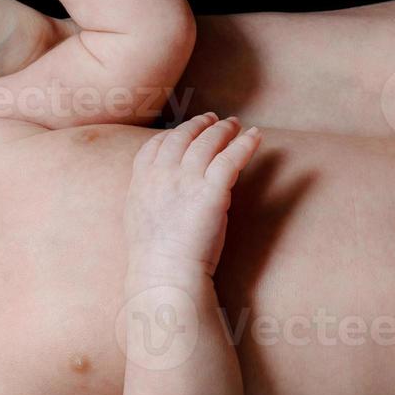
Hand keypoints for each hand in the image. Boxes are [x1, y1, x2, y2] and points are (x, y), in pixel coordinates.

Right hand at [126, 113, 262, 278]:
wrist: (164, 274)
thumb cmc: (154, 257)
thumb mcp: (139, 219)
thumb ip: (150, 197)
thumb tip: (162, 191)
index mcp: (141, 180)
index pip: (156, 145)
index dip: (173, 134)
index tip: (185, 131)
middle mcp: (162, 173)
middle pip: (183, 136)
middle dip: (200, 125)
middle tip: (214, 120)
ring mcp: (187, 180)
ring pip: (208, 142)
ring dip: (224, 129)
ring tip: (236, 124)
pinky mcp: (212, 191)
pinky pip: (231, 158)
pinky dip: (245, 144)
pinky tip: (255, 137)